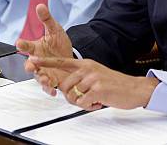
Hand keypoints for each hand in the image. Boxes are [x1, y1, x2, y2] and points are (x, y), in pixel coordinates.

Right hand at [15, 4, 73, 94]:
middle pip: (30, 64)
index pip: (26, 46)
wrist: (70, 57)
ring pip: (39, 77)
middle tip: (30, 65)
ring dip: (41, 79)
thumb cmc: (58, 44)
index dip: (22, 44)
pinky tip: (53, 90)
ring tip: (46, 80)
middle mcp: (37, 61)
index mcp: (36, 48)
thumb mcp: (55, 29)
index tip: (19, 42)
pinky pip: (48, 87)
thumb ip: (47, 19)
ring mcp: (44, 71)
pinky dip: (50, 89)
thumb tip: (40, 6)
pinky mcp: (51, 80)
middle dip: (29, 65)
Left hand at [29, 56, 158, 110]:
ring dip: (82, 103)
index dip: (46, 62)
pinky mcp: (98, 89)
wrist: (134, 88)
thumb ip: (81, 77)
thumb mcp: (96, 74)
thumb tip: (67, 88)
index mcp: (86, 64)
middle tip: (86, 98)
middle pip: (65, 86)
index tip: (32, 59)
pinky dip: (89, 107)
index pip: (62, 61)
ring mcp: (93, 78)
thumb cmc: (114, 84)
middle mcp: (88, 68)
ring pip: (73, 96)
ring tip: (94, 99)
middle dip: (72, 97)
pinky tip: (99, 102)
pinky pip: (82, 103)